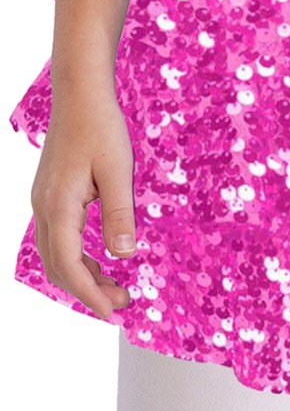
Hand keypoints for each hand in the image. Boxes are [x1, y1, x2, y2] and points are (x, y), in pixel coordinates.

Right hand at [30, 85, 135, 318]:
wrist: (80, 98)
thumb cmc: (100, 129)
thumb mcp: (119, 173)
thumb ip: (119, 215)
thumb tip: (124, 255)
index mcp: (58, 206)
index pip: (69, 265)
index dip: (89, 294)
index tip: (112, 312)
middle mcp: (44, 209)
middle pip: (58, 266)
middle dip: (88, 291)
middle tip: (123, 302)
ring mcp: (44, 203)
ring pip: (56, 255)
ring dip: (84, 276)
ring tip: (115, 288)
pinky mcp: (51, 198)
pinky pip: (59, 240)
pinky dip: (78, 259)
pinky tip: (101, 262)